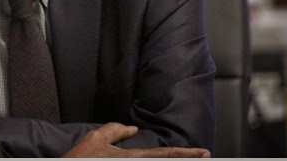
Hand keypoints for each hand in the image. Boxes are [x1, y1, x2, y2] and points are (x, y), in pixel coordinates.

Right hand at [63, 122, 210, 157]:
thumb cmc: (81, 160)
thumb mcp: (96, 138)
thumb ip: (116, 130)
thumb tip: (133, 129)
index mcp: (133, 159)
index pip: (166, 155)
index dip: (187, 154)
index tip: (205, 152)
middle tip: (203, 156)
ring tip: (184, 157)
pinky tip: (162, 159)